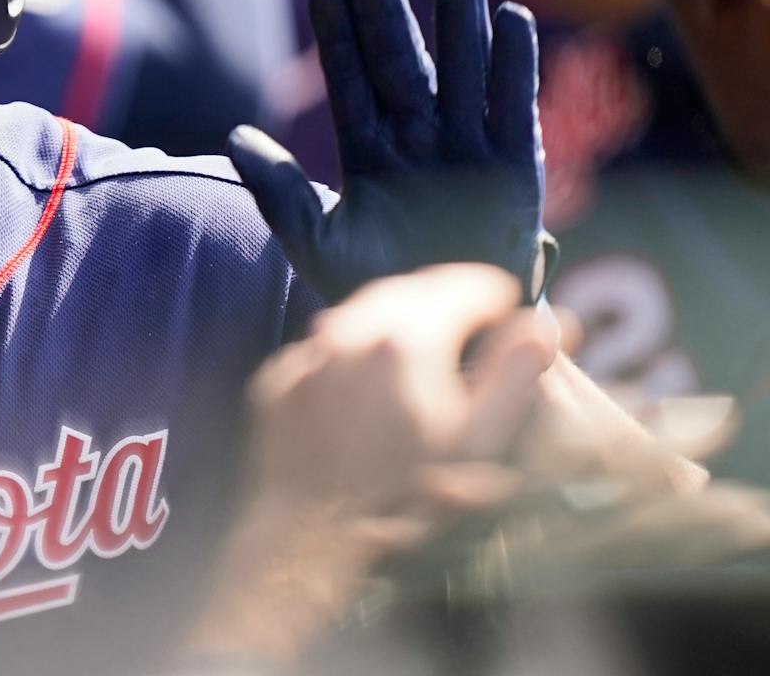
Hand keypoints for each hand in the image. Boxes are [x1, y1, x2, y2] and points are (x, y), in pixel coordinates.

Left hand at [229, 0, 549, 302]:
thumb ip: (279, 192)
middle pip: (403, 60)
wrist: (448, 335)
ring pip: (462, 66)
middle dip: (388, 10)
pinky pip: (517, 104)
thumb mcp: (317, 243)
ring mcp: (467, 145)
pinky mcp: (516, 165)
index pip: (350, 81)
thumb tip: (233, 138)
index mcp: (368, 151)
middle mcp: (417, 137)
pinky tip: (513, 16)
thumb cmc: (380, 289)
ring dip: (458, 16)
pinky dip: (517, 63)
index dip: (340, 37)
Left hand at [246, 264, 554, 520]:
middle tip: (472, 314)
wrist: (313, 536)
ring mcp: (307, 353)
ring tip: (426, 340)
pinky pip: (324, 347)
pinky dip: (352, 350)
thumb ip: (513, 374)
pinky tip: (369, 380)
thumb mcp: (479, 440)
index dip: (496, 294)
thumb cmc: (408, 495)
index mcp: (407, 338)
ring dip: (398, 316)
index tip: (509, 303)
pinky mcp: (277, 378)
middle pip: (410, 290)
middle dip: (446, 297)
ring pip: (360, 311)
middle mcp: (349, 330)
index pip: (463, 286)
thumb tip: (543, 323)